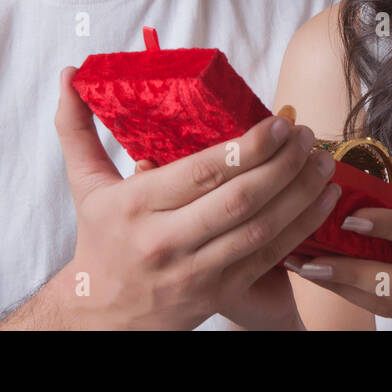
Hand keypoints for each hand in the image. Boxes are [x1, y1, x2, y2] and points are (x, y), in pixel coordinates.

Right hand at [53, 67, 340, 329]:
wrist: (100, 316)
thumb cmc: (99, 242)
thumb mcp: (84, 185)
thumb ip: (77, 129)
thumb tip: (68, 75)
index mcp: (137, 206)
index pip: (201, 173)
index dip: (247, 148)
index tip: (278, 123)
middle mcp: (167, 240)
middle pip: (239, 200)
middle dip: (282, 165)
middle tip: (307, 135)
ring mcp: (197, 271)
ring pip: (260, 229)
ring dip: (300, 193)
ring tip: (323, 161)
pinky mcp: (220, 292)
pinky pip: (270, 257)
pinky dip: (302, 227)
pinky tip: (323, 198)